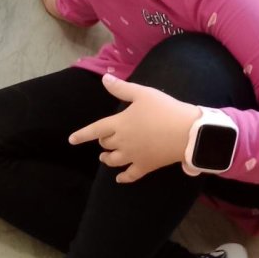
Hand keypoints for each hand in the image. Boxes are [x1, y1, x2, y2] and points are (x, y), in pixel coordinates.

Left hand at [69, 75, 198, 182]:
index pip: (95, 130)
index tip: (71, 140)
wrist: (187, 132)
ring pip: (113, 161)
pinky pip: (130, 175)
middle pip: (105, 144)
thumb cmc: (164, 109)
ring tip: (104, 158)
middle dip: (103, 141)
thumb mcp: (143, 93)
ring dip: (107, 159)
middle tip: (104, 139)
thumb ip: (121, 88)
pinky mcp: (146, 166)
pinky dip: (123, 178)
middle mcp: (122, 142)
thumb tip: (104, 78)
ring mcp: (133, 156)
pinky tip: (119, 178)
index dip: (82, 135)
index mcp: (118, 124)